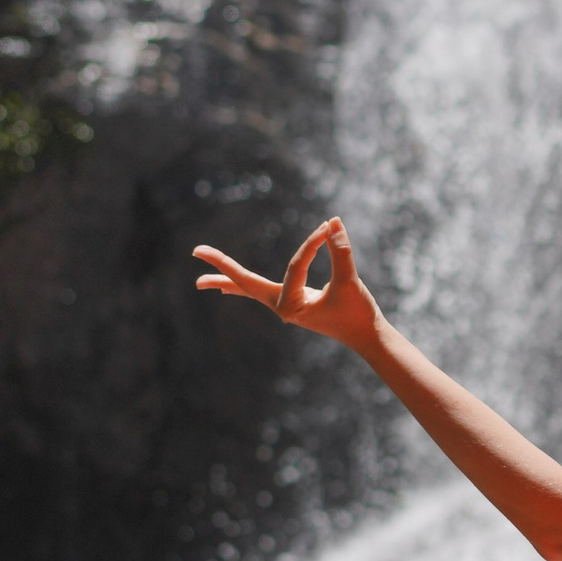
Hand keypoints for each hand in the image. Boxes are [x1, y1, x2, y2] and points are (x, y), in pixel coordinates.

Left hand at [192, 213, 379, 347]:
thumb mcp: (350, 282)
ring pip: (248, 290)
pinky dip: (242, 286)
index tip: (329, 228)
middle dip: (220, 267)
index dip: (312, 244)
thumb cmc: (358, 313)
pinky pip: (259, 292)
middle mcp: (281, 307)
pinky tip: (226, 288)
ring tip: (198, 282)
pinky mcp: (292, 302)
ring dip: (224, 281)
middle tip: (194, 250)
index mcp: (291, 306)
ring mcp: (284, 305)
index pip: (295, 266)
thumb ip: (341, 252)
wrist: (366, 337)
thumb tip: (333, 223)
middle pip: (244, 283)